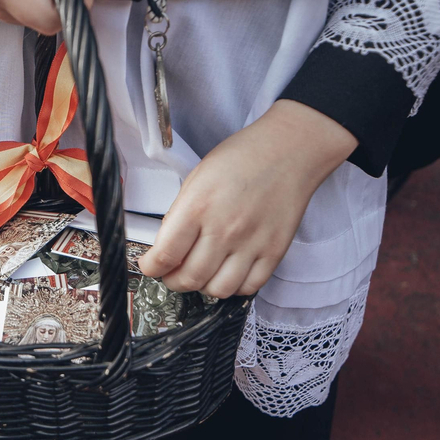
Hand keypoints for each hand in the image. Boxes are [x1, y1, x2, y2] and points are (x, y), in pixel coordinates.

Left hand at [138, 100, 357, 297]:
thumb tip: (167, 244)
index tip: (150, 266)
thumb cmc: (242, 158)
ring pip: (218, 290)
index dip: (151, 268)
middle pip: (190, 278)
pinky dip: (234, 286)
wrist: (289, 150)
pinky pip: (249, 286)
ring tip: (201, 274)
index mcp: (198, 206)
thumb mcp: (198, 176)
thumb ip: (181, 213)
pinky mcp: (274, 251)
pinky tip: (228, 272)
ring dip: (203, 287)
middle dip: (173, 281)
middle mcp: (224, 229)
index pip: (165, 255)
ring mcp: (251, 243)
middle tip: (172, 274)